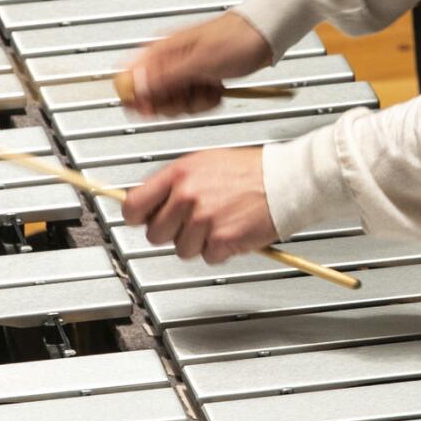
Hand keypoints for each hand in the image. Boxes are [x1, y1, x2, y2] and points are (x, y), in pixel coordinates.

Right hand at [122, 11, 271, 117]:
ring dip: (195, 102)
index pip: (129, 78)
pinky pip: (192, 102)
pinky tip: (217, 87)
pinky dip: (207, 100)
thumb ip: (166, 76)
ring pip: (174, 102)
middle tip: (191, 92)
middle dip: (175, 102)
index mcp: (161, 50)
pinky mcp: (197, 80)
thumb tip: (137, 87)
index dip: (137, 98)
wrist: (264, 36)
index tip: (152, 108)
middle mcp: (168, 61)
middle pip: (151, 97)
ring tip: (210, 86)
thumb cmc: (236, 39)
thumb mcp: (199, 61)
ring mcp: (183, 72)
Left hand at [122, 147, 275, 262]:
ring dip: (199, 243)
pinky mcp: (222, 240)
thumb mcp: (204, 163)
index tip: (144, 220)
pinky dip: (221, 250)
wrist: (286, 180)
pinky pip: (208, 257)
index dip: (138, 217)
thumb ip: (175, 182)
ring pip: (181, 249)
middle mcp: (187, 196)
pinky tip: (233, 231)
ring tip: (219, 223)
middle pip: (155, 234)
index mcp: (179, 173)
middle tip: (193, 223)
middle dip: (172, 233)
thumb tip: (150, 202)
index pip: (134, 205)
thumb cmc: (251, 170)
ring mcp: (203, 219)